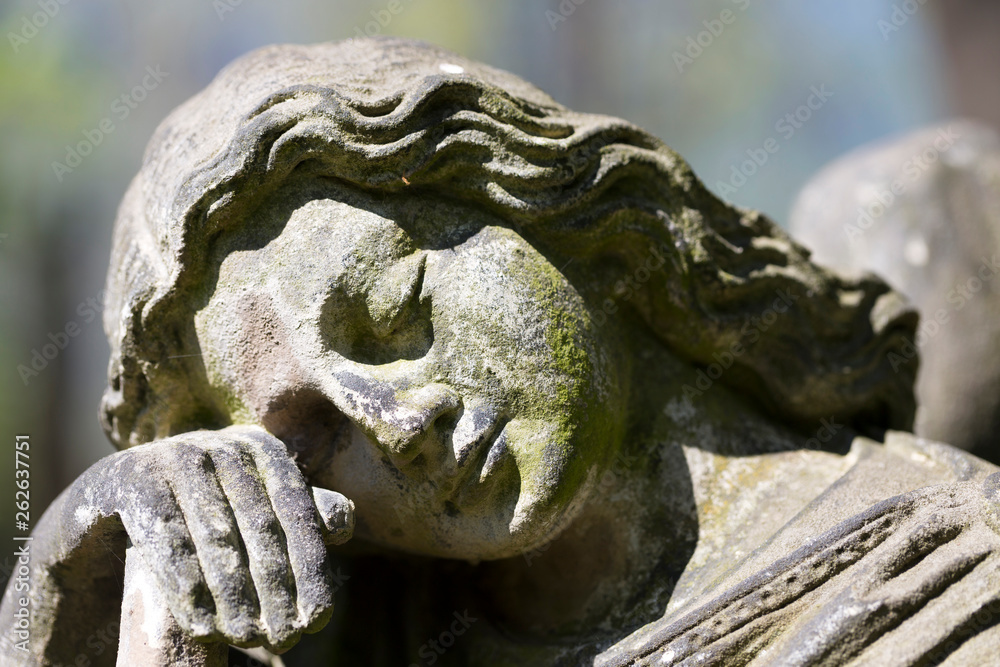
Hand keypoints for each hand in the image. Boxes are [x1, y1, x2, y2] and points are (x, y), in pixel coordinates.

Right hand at [89, 425, 352, 652]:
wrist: (112, 499)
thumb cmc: (201, 508)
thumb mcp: (251, 505)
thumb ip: (298, 513)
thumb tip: (343, 524)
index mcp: (262, 448)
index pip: (296, 512)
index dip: (310, 567)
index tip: (319, 618)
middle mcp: (223, 444)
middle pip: (260, 527)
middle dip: (276, 588)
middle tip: (287, 638)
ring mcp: (176, 456)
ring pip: (216, 538)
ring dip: (235, 594)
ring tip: (249, 639)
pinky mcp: (133, 480)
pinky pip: (167, 541)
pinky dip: (188, 586)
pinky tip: (204, 626)